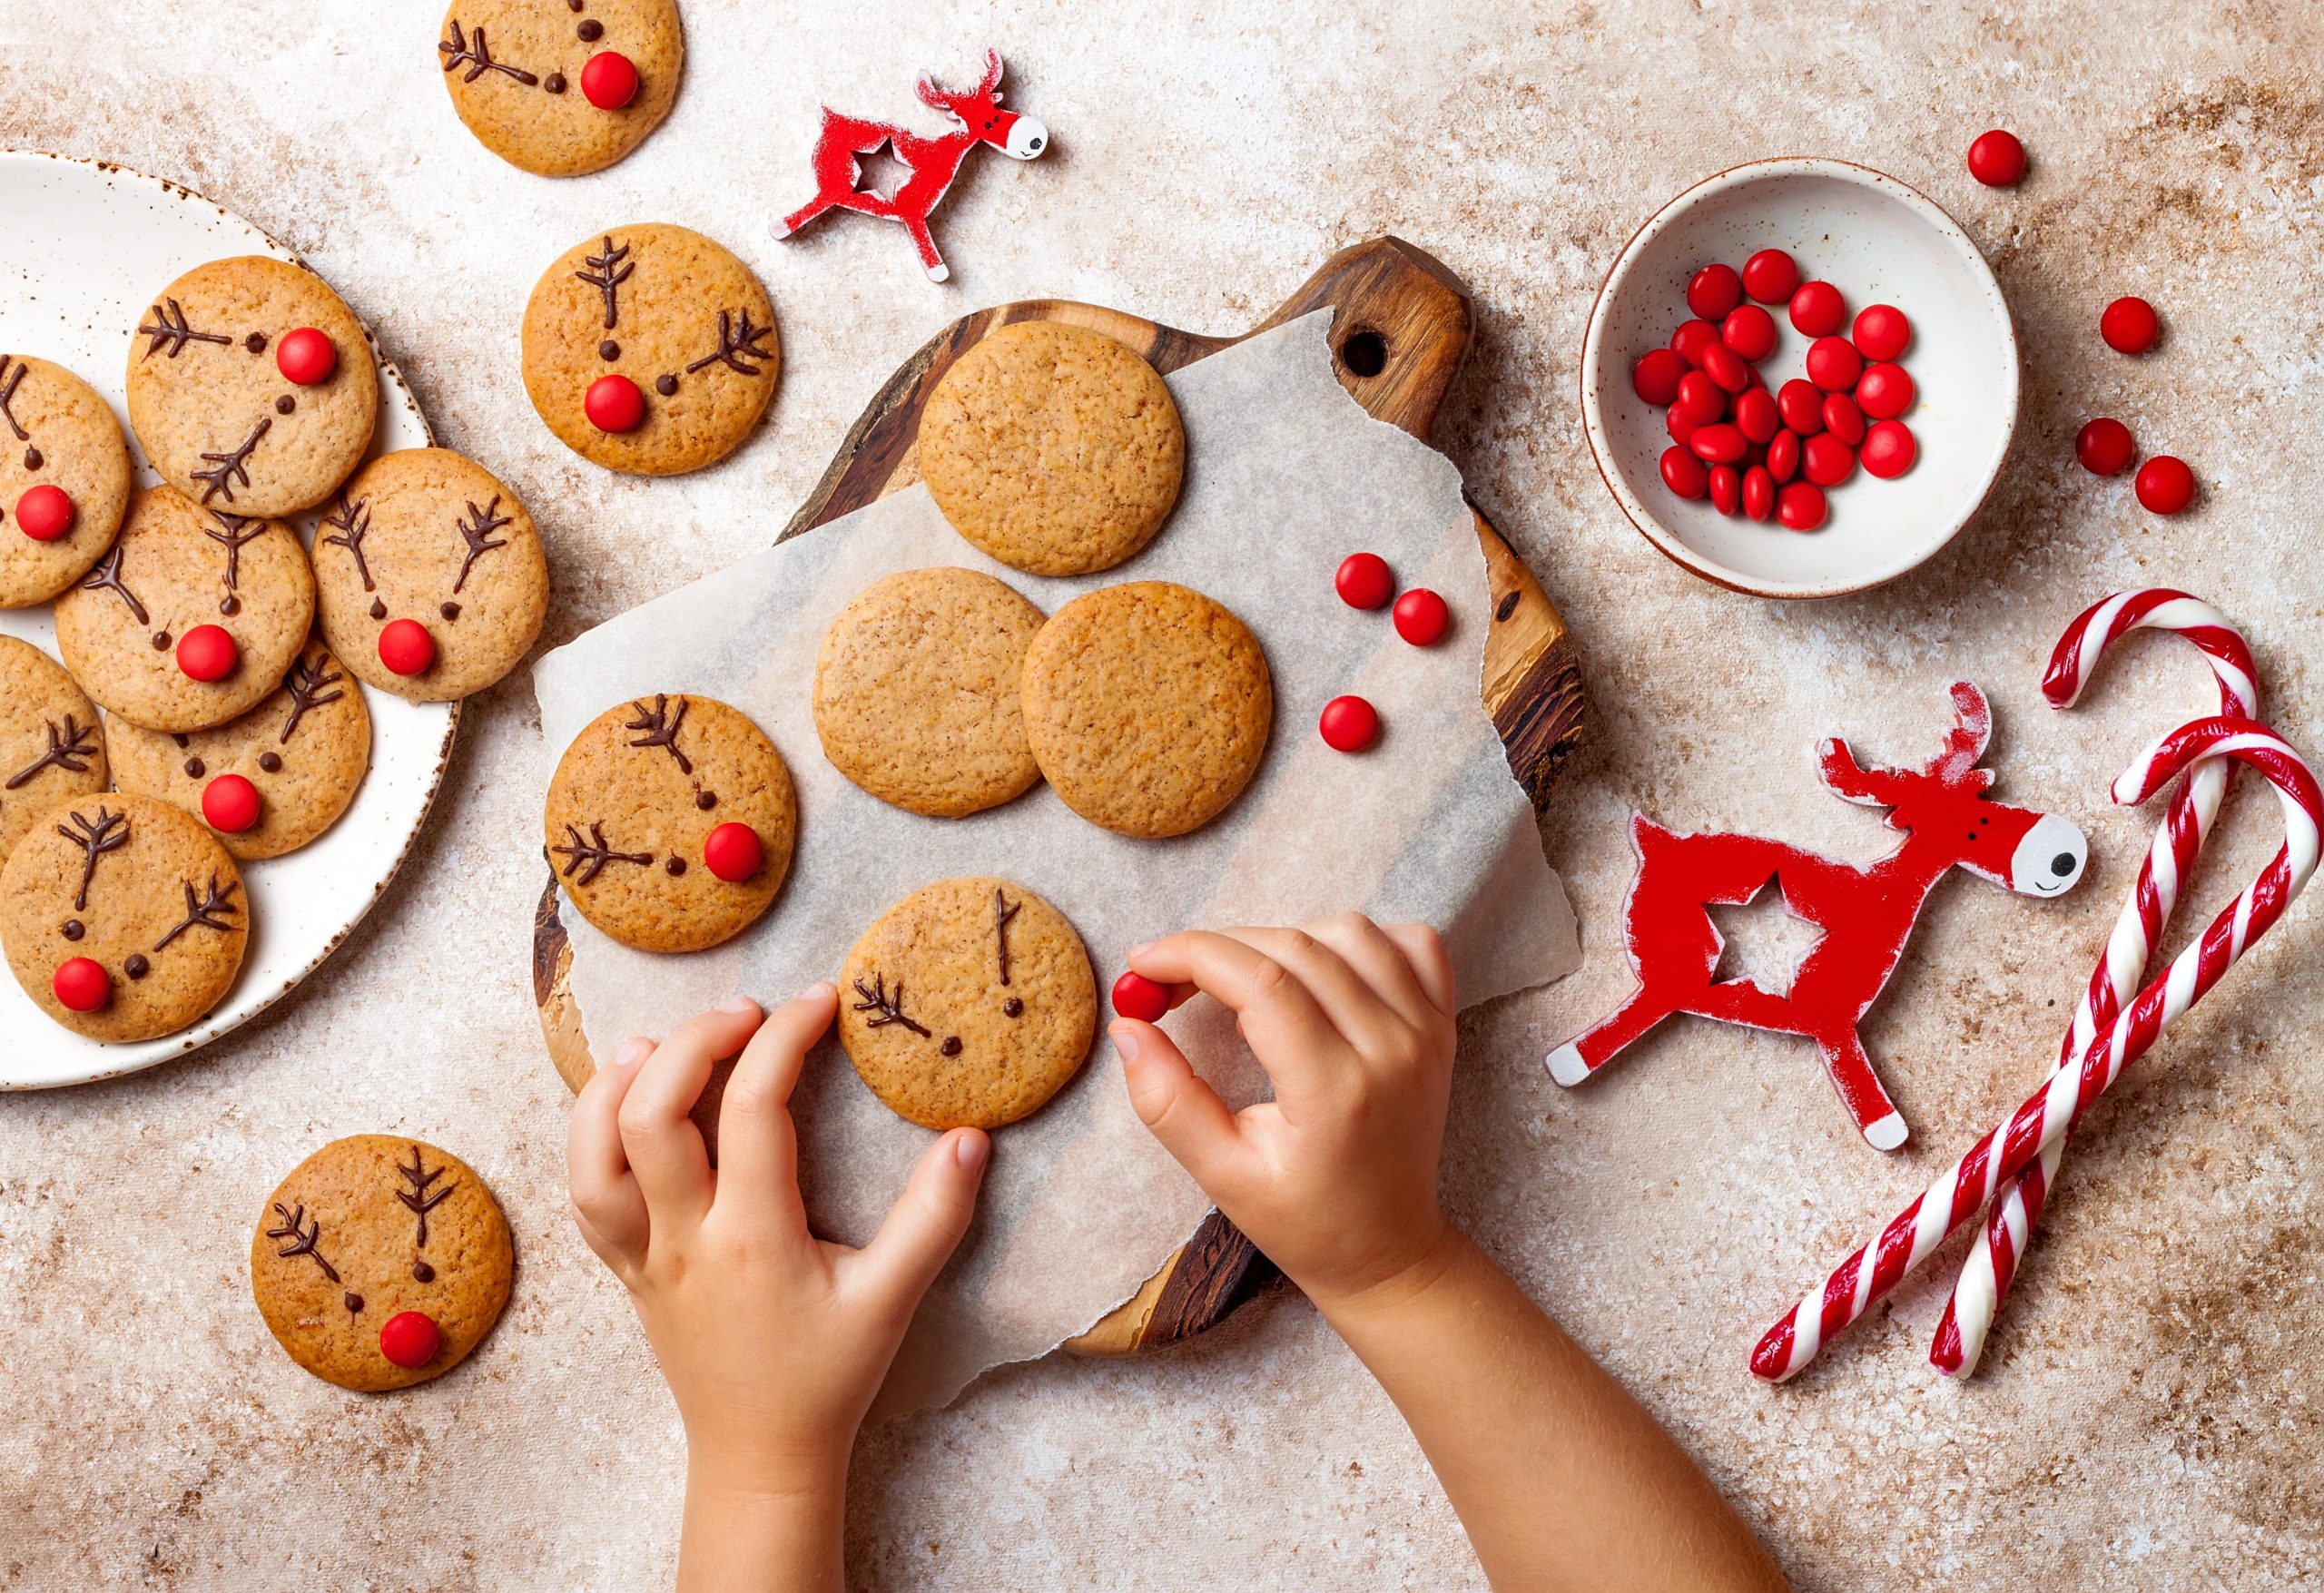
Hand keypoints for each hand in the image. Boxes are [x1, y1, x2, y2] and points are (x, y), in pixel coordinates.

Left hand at [567, 986, 988, 1582]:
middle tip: (747, 1012)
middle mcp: (684, 1239)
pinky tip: (622, 1100)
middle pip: (652, 1113)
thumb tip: (970, 1137)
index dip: (786, 1040)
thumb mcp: (893, 1300)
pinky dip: (590, 1134)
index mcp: (754, 1237)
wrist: (760, 1455)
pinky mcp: (625, 1269)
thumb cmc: (827, 1378)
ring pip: (593, 1153)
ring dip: (620, 1084)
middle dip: (694, 1042)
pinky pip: (584, 1192)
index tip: (820, 1002)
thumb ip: (934, 1218)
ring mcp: (643, 1255)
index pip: (754, 1108)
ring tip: (662, 1043)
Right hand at [1113, 913, 1458, 1309]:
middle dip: (1219, 948)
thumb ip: (1167, 1101)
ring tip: (1241, 983)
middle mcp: (1391, 1049)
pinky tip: (1318, 972)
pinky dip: (1358, 940)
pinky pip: (1411, 943)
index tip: (1143, 963)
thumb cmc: (1305, 1222)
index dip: (1192, 955)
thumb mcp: (1222, 1175)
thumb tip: (1126, 1025)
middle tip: (1169, 979)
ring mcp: (1425, 1033)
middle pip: (1296, 948)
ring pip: (1349, 932)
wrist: (1389, 1251)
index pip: (1260, 982)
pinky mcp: (1442, 1026)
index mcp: (1335, 1090)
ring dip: (1282, 939)